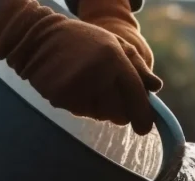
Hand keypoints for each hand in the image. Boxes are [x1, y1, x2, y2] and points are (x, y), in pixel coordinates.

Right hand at [0, 0, 160, 133]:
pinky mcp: (61, 98)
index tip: (145, 129)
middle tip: (110, 98)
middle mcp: (98, 74)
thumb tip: (156, 88)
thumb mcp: (114, 44)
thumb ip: (137, 66)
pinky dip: (81, 105)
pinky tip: (74, 87)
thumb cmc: (82, 41)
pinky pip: (81, 113)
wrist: (38, 38)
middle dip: (120, 112)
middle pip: (119, 115)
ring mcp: (78, 87)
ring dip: (100, 107)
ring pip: (100, 116)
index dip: (143, 117)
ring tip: (89, 84)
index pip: (135, 95)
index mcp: (114, 58)